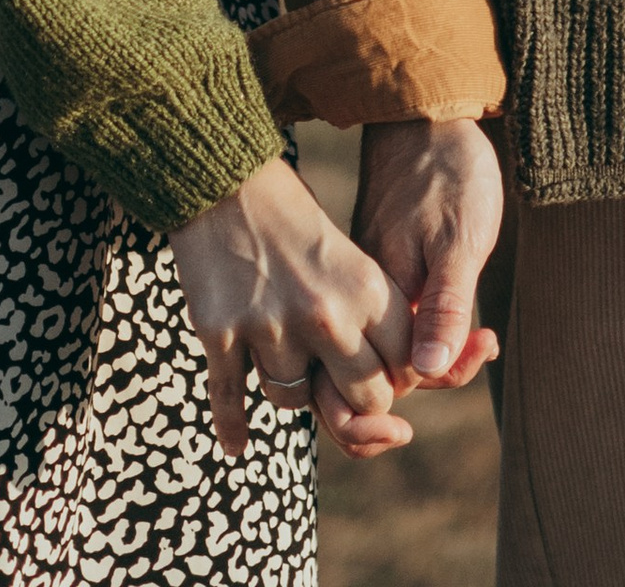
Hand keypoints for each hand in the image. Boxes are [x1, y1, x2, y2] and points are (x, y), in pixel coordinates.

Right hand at [171, 152, 415, 461]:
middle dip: (353, 399)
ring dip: (289, 388)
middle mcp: (325, 313)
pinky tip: (238, 445)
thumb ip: (373, 317)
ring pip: (293, 400)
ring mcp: (270, 327)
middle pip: (361, 399)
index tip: (378, 371)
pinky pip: (231, 403)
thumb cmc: (297, 217)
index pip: (403, 370)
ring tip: (283, 360)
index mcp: (367, 288)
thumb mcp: (352, 256)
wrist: (228, 178)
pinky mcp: (221, 333)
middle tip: (336, 384)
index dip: (395, 378)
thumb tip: (396, 389)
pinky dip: (234, 429)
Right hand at [353, 116, 506, 390]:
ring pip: (388, 343)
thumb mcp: (461, 240)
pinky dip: (425, 324)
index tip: (487, 342)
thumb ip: (444, 306)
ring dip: (435, 347)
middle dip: (439, 367)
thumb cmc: (451, 172)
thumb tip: (427, 369)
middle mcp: (359, 293)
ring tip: (481, 334)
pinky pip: (390, 316)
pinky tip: (458, 310)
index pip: (398, 371)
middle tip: (487, 340)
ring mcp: (363, 279)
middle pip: (386, 366)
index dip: (444, 371)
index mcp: (377, 292)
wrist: (427, 113)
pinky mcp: (372, 264)